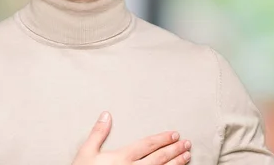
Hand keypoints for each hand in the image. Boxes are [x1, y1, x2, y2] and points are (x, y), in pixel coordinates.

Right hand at [72, 112, 191, 164]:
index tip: (174, 134)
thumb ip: (98, 133)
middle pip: (159, 158)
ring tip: (187, 156)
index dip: (163, 139)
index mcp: (121, 157)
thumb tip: (106, 114)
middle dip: (175, 149)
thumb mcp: (86, 153)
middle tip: (186, 143)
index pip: (147, 145)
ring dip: (176, 163)